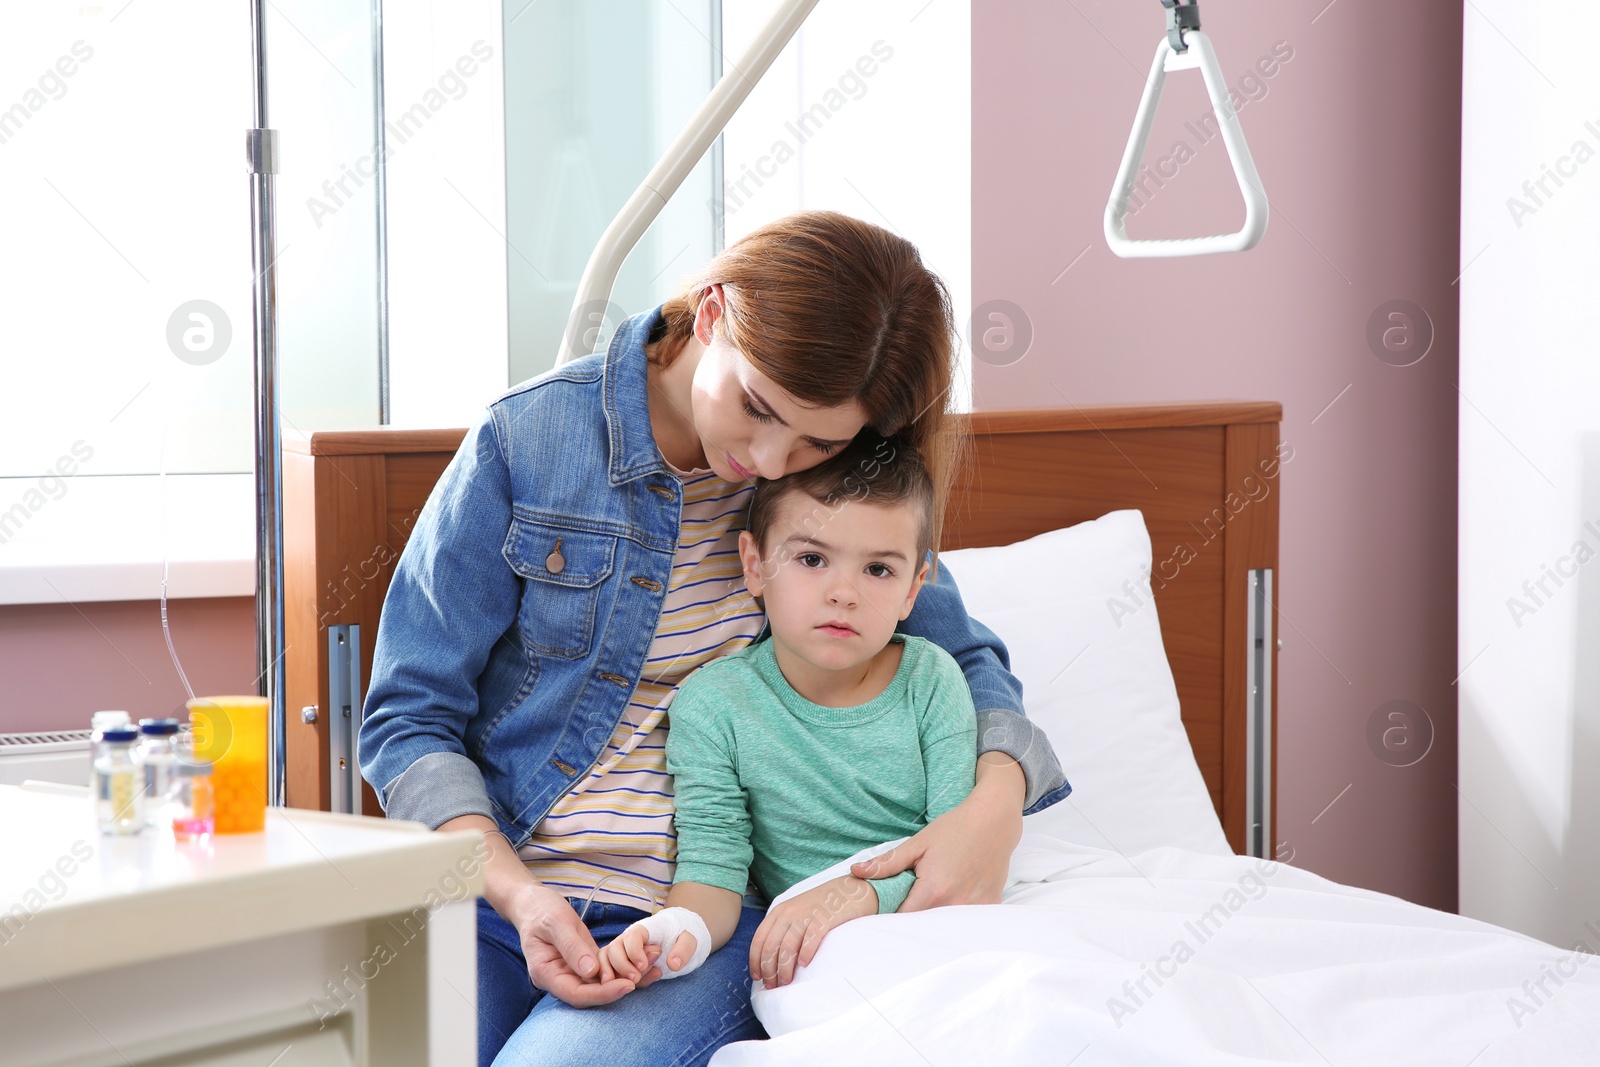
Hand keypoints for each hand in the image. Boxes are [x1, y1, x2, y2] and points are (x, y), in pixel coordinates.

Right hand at [507, 881, 661, 1006]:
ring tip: (655, 964)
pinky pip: (606, 970)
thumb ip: (572, 946)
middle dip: (621, 986)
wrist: (533, 902)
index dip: (602, 993)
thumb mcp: (555, 922)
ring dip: (629, 976)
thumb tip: (592, 971)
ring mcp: (573, 972)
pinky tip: (645, 958)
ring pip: (602, 984)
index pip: (577, 994)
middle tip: (650, 973)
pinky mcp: (585, 963)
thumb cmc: (540, 910)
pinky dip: (625, 966)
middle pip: (592, 994)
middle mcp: (560, 979)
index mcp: (547, 974)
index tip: (627, 985)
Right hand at [598, 921, 694, 986]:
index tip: (642, 966)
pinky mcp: (620, 966)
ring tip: (629, 985)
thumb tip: (673, 964)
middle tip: (635, 979)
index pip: (631, 936)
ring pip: (607, 961)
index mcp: (643, 929)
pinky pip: (608, 972)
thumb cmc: (682, 937)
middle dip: (622, 965)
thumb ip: (683, 950)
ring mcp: (621, 953)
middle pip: (614, 949)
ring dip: (613, 974)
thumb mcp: (690, 940)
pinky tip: (622, 989)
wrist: (677, 941)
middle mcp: (627, 940)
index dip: (634, 951)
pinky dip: (610, 981)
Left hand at [749, 875, 877, 988]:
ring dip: (785, 968)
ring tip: (786, 982)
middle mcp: (789, 913)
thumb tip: (769, 958)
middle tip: (772, 986)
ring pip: (788, 946)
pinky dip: (806, 953)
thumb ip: (782, 928)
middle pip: (771, 946)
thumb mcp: (795, 912)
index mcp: (779, 912)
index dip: (755, 961)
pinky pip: (811, 939)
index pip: (759, 939)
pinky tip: (805, 965)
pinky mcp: (824, 919)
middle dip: (769, 969)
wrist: (848, 890)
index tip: (757, 978)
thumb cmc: (820, 906)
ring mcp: (806, 915)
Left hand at [850, 754, 1024, 909]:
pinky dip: (955, 917)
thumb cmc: (955, 829)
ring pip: (945, 926)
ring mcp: (975, 908)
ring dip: (933, 920)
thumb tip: (856, 872)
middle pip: (924, 926)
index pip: (903, 920)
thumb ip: (888, 863)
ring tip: (929, 901)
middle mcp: (955, 904)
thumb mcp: (918, 843)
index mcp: (933, 890)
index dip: (890, 918)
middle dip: (911, 920)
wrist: (994, 821)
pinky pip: (966, 921)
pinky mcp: (989, 907)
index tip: (884, 912)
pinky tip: (952, 900)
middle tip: (905, 904)